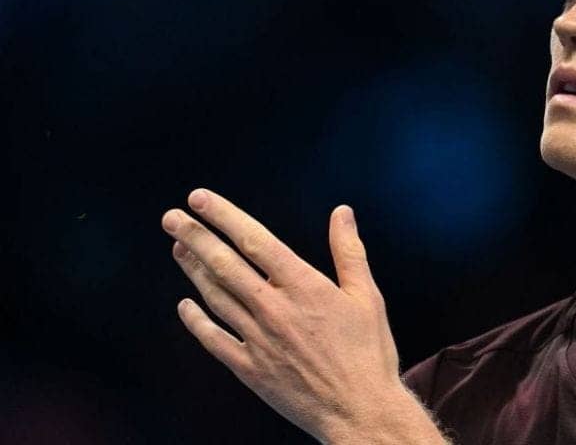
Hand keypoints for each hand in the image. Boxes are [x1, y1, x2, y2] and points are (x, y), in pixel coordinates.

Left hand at [163, 188, 444, 443]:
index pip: (255, 240)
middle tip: (172, 217)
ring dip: (193, 269)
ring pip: (215, 296)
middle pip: (225, 264)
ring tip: (178, 248)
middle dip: (194, 236)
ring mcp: (258, 339)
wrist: (360, 410)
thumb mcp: (368, 296)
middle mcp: (274, 308)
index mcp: (304, 286)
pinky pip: (214, 339)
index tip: (200, 199)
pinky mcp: (250, 368)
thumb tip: (342, 213)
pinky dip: (196, 321)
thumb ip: (349, 252)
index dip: (224, 216)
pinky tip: (185, 305)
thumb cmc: (369, 353)